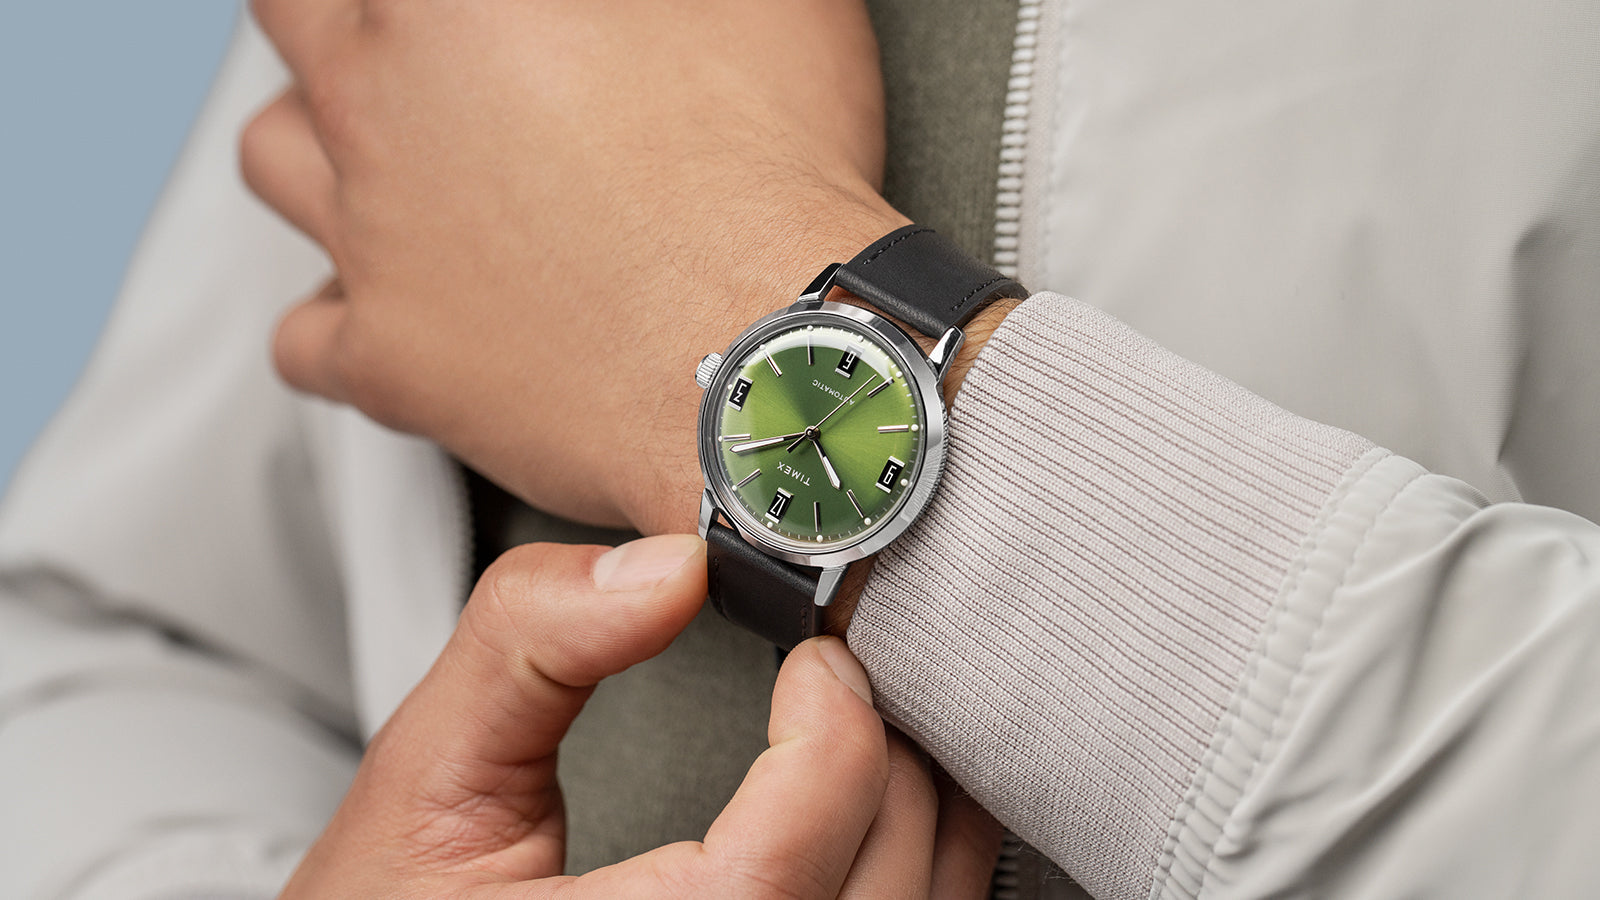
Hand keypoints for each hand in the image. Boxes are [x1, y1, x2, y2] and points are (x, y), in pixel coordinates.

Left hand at [241, 0, 907, 535]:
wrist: (772, 365)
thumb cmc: (769, 189)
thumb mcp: (764, 8)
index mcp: (447, 4)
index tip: (458, 17)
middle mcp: (379, 107)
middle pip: (295, 23)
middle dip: (343, 28)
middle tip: (410, 51)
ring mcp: (370, 237)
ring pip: (274, 162)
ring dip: (319, 151)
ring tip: (392, 166)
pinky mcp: (387, 360)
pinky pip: (303, 337)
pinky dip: (336, 320)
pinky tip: (396, 310)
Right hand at [281, 534, 1000, 897]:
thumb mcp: (424, 778)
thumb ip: (527, 650)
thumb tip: (665, 566)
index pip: (781, 867)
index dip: (831, 736)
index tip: (815, 659)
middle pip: (881, 891)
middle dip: (888, 756)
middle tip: (848, 678)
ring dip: (927, 816)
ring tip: (879, 730)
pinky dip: (923, 873)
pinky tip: (888, 816)